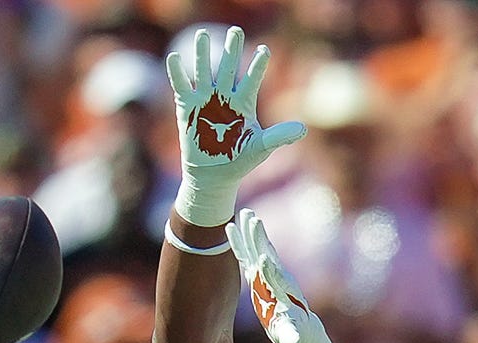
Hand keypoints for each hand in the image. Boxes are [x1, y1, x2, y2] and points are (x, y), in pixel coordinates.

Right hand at [168, 25, 303, 227]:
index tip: (265, 50)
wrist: (213, 177)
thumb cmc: (239, 161)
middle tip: (235, 30)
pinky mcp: (187, 108)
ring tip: (202, 34)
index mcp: (244, 102)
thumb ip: (279, 136)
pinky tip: (174, 57)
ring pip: (204, 71)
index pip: (252, 78)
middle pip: (228, 67)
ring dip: (203, 54)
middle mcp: (225, 97)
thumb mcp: (261, 147)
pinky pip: (181, 86)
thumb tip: (303, 130)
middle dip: (232, 49)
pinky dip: (177, 72)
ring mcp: (205, 100)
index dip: (258, 64)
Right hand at [230, 207, 340, 342]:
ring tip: (244, 213)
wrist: (300, 330)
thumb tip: (293, 342)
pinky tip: (231, 227)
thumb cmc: (296, 336)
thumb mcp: (294, 338)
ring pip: (257, 250)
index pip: (275, 279)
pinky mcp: (259, 275)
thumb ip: (292, 337)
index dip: (269, 270)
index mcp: (282, 294)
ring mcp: (267, 275)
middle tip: (254, 221)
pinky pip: (247, 255)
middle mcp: (276, 280)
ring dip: (251, 233)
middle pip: (266, 256)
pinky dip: (240, 242)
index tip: (264, 258)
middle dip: (260, 241)